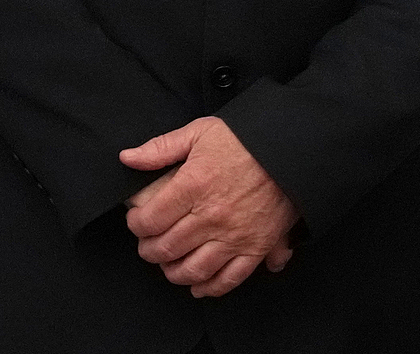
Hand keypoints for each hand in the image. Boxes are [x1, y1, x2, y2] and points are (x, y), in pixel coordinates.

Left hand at [121, 117, 298, 297]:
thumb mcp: (201, 132)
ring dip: (174, 272)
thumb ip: (161, 147)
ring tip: (170, 264)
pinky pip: (229, 279)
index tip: (137, 221)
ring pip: (192, 270)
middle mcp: (211, 216)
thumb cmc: (246, 139)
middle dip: (149, 250)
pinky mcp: (256, 247)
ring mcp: (234, 235)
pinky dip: (210, 288)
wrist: (292, 149)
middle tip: (149, 244)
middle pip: (166, 249)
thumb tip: (127, 158)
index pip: (150, 220)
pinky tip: (199, 285)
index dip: (136, 225)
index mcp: (194, 186)